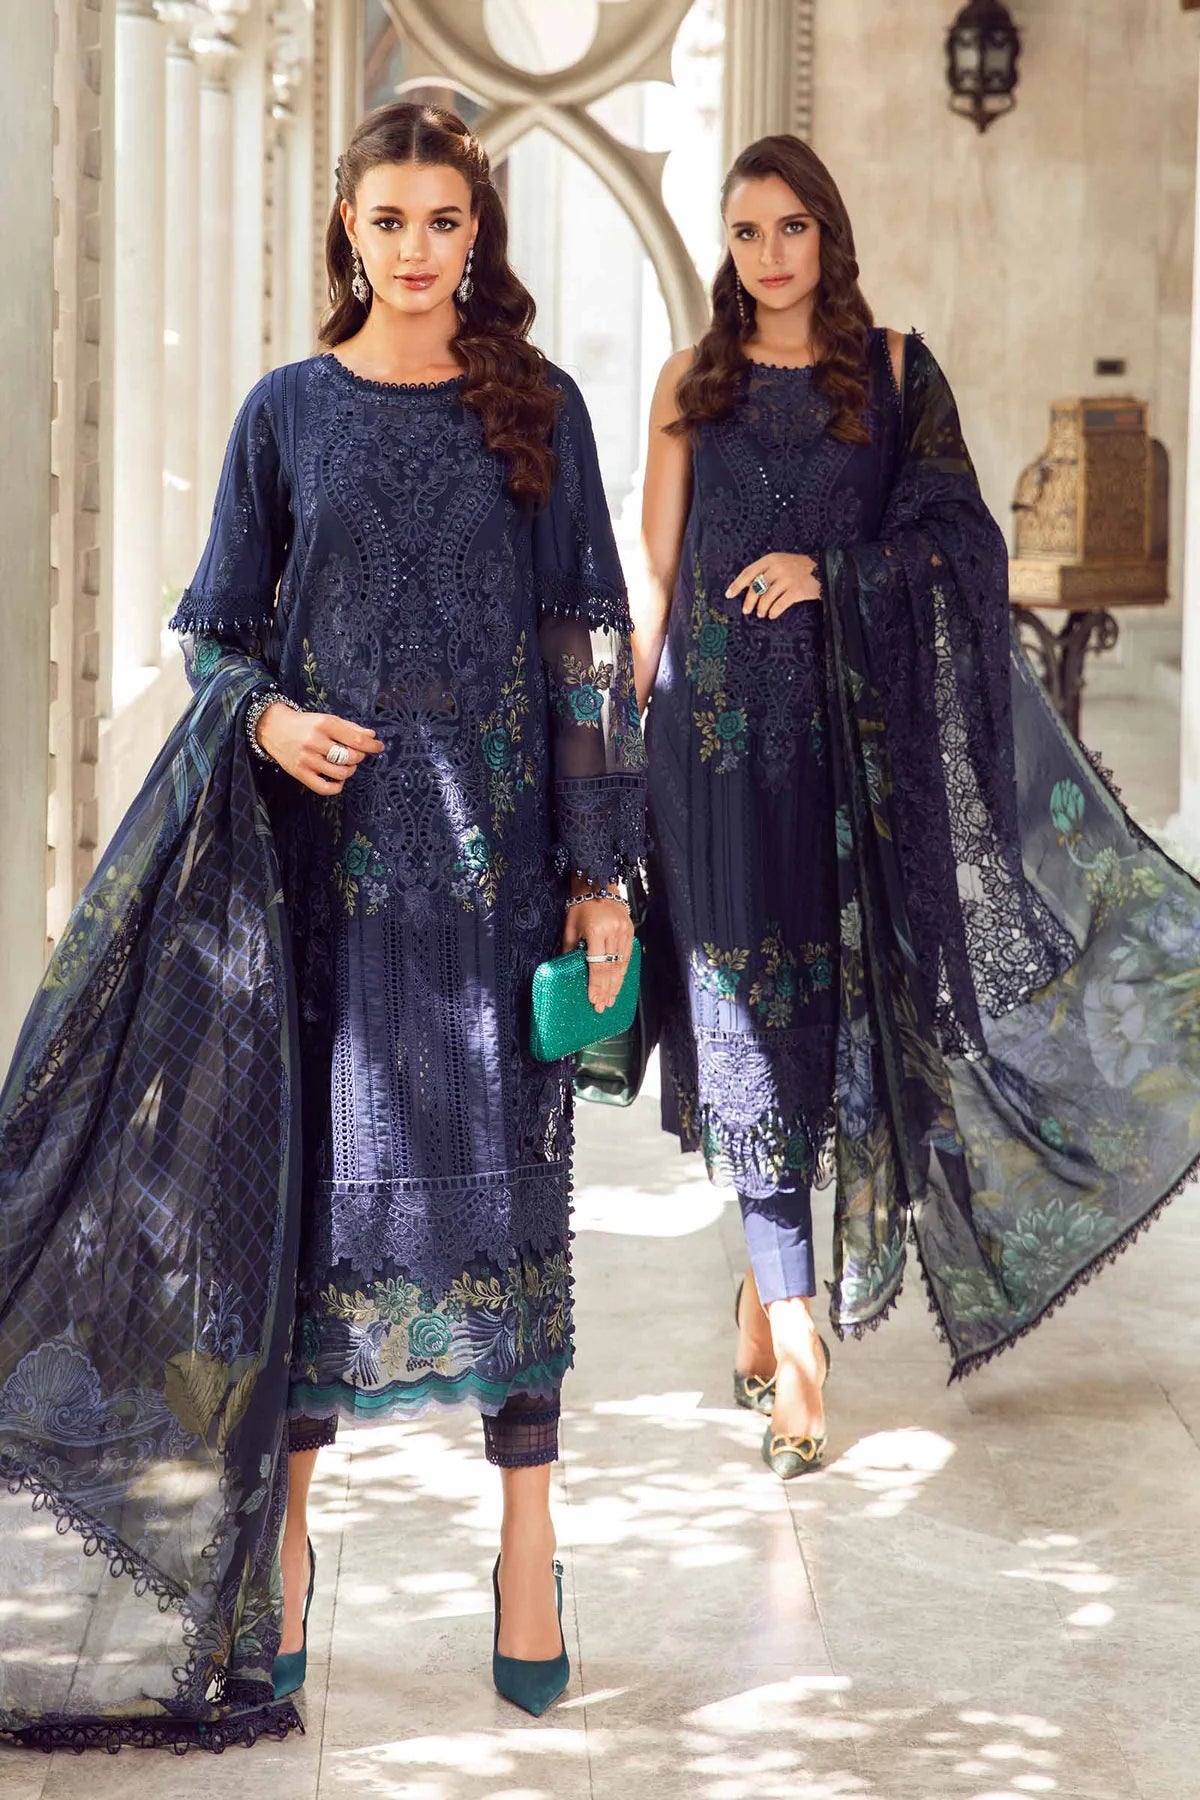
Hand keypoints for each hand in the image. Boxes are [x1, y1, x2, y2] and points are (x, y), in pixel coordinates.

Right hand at [257, 704, 384, 795]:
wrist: (273, 728)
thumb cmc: (304, 724)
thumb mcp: (327, 719)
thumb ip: (350, 728)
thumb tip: (372, 736)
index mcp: (324, 725)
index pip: (356, 740)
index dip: (372, 746)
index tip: (379, 747)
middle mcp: (315, 742)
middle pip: (350, 757)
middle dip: (359, 757)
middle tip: (356, 754)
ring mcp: (306, 759)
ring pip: (341, 772)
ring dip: (350, 771)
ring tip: (346, 765)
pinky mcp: (299, 773)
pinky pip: (324, 788)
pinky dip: (337, 786)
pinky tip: (338, 779)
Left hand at [561, 890, 634, 1012]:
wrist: (598, 884)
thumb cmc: (580, 905)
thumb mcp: (570, 927)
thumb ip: (570, 949)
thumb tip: (566, 970)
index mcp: (596, 931)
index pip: (597, 965)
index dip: (596, 985)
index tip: (594, 1000)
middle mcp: (613, 932)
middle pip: (611, 968)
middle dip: (606, 990)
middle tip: (602, 1006)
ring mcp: (624, 931)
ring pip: (622, 964)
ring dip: (617, 984)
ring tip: (612, 999)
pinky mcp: (630, 930)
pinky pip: (628, 956)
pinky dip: (623, 971)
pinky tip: (619, 983)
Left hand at [726, 552, 820, 618]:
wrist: (825, 569)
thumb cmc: (800, 568)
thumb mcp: (781, 562)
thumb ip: (766, 571)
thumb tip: (748, 587)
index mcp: (771, 559)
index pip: (748, 572)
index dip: (737, 585)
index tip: (728, 595)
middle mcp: (778, 567)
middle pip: (756, 587)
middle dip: (749, 602)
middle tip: (746, 611)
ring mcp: (788, 579)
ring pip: (766, 598)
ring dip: (761, 609)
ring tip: (762, 614)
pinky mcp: (797, 591)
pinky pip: (779, 605)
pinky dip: (773, 612)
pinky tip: (772, 615)